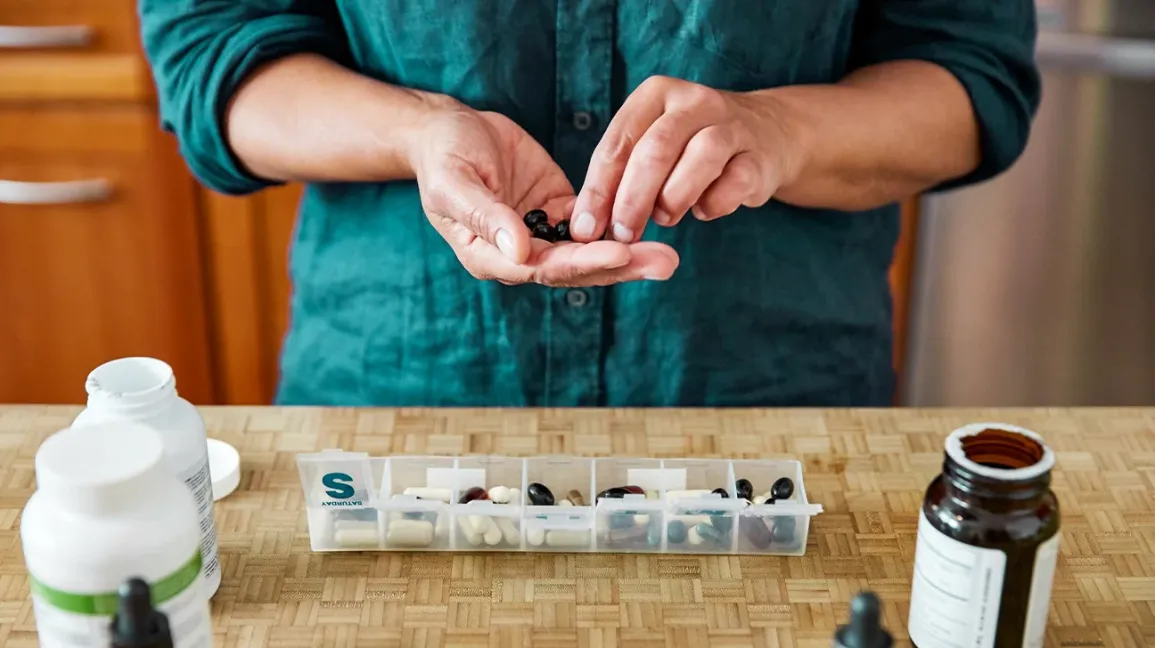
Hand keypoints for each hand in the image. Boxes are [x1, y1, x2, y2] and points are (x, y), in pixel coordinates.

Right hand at [409, 102, 678, 285]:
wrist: (448, 129)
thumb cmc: (442, 157)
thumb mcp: (454, 183)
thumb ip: (485, 217)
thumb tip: (519, 250)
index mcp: (490, 256)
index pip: (543, 268)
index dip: (583, 263)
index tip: (621, 253)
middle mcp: (520, 253)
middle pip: (575, 269)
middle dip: (621, 267)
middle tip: (664, 263)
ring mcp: (542, 232)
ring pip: (589, 252)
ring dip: (628, 253)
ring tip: (668, 256)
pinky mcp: (559, 208)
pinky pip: (593, 222)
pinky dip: (620, 224)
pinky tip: (652, 221)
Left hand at [570, 75, 809, 242]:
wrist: (766, 134)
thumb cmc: (690, 146)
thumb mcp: (652, 145)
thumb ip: (621, 175)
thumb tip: (587, 226)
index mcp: (656, 94)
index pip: (619, 142)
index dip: (598, 189)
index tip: (585, 228)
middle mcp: (694, 101)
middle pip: (655, 150)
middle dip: (632, 199)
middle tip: (622, 234)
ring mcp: (732, 125)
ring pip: (699, 157)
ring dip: (673, 199)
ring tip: (664, 219)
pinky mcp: (759, 156)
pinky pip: (735, 183)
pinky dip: (714, 204)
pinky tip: (702, 211)